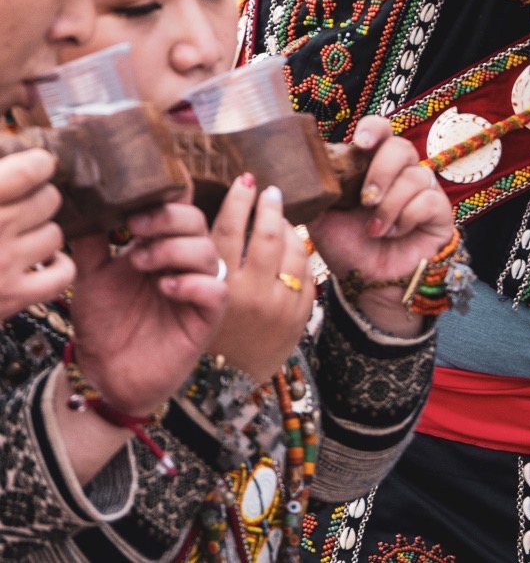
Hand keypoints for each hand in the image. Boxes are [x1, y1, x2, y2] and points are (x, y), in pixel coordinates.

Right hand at [0, 149, 72, 318]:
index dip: (37, 164)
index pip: (33, 169)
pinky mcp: (10, 298)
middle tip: (17, 206)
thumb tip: (5, 155)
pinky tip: (38, 262)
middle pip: (49, 199)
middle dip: (36, 199)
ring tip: (18, 236)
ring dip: (40, 234)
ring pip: (55, 235)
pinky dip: (57, 267)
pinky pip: (62, 274)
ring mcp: (4, 264)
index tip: (33, 166)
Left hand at [69, 199, 228, 416]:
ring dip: (174, 250)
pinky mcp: (209, 316)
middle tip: (136, 228)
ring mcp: (200, 287)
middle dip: (168, 218)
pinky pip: (216, 290)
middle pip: (197, 221)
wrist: (108, 373)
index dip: (169, 194)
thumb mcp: (91, 277)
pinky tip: (166, 288)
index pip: (179, 207)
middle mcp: (185, 261)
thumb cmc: (104, 324)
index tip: (139, 195)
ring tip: (141, 264)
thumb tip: (89, 202)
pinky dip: (192, 284)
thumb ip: (94, 242)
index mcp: (162, 245)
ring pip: (207, 252)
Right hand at [207, 176, 315, 380]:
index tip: (242, 181)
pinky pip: (306, 270)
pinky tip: (291, 242)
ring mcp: (280, 304)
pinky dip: (299, 251)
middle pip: (264, 235)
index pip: (225, 232)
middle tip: (267, 189)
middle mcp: (250, 294)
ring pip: (292, 249)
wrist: (226, 385)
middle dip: (267, 206)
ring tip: (278, 213)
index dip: (236, 202)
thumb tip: (197, 213)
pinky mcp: (300, 314)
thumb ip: (191, 262)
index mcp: (216, 288)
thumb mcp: (186, 301)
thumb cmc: (197, 336)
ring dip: (286, 226)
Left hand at [306, 117, 453, 337]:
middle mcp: (401, 172)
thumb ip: (313, 191)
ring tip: (375, 229)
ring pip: (415, 176)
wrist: (367, 281)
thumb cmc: (347, 246)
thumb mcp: (321, 216)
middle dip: (381, 173)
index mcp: (373, 165)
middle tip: (366, 200)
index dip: (374, 129)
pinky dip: (407, 218)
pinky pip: (429, 200)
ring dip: (390, 205)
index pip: (381, 130)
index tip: (360, 144)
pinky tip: (394, 234)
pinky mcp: (440, 210)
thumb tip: (289, 171)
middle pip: (402, 147)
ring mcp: (424, 190)